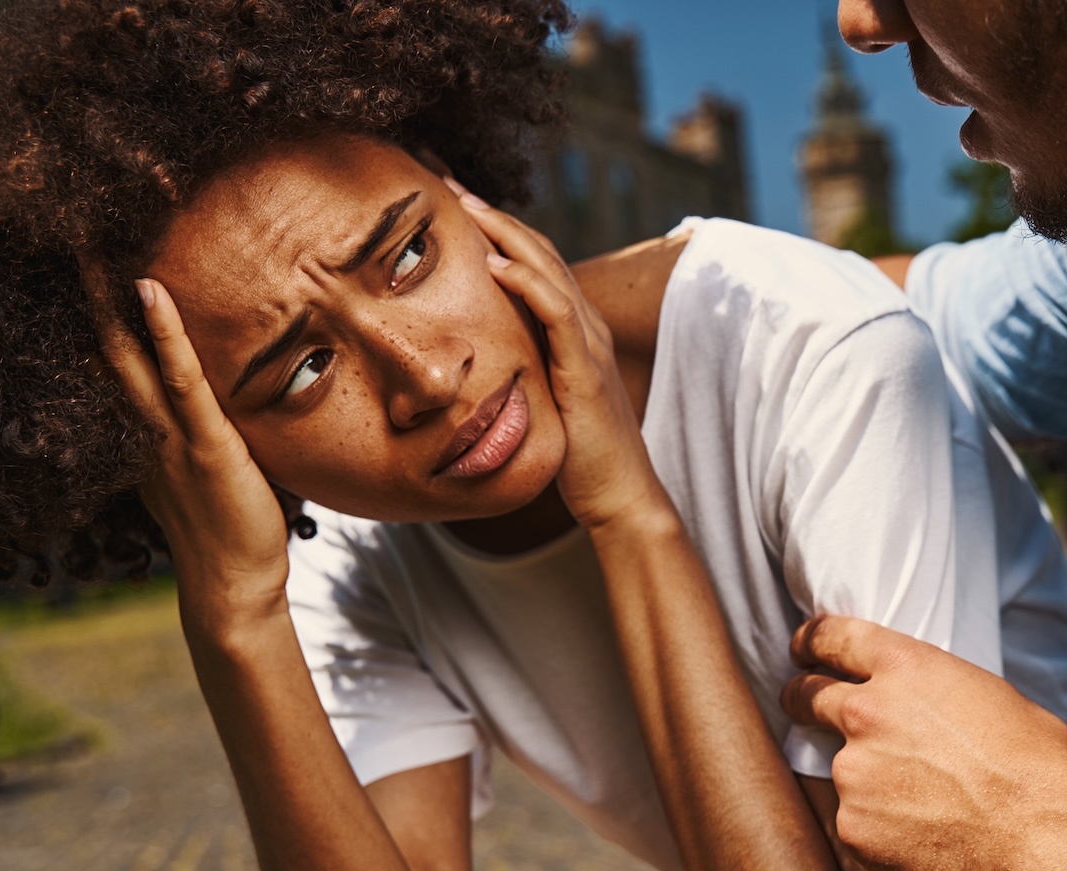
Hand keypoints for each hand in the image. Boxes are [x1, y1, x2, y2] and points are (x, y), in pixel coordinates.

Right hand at [89, 267, 290, 631]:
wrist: (233, 586)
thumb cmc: (233, 530)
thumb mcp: (212, 474)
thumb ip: (210, 437)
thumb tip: (236, 402)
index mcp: (148, 437)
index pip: (120, 369)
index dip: (101, 323)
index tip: (88, 276)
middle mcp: (148, 431)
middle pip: (109, 355)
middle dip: (89, 303)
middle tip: (71, 245)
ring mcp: (171, 437)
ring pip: (133, 358)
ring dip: (112, 303)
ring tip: (95, 249)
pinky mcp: (205, 445)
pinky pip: (181, 380)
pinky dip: (165, 335)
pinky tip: (150, 292)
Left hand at [444, 179, 666, 530]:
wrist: (620, 496)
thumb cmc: (578, 459)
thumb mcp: (540, 405)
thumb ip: (519, 376)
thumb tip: (475, 370)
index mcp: (574, 332)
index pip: (535, 263)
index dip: (497, 229)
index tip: (451, 204)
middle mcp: (586, 327)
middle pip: (539, 250)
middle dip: (493, 212)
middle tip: (447, 179)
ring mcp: (589, 345)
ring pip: (547, 269)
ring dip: (504, 231)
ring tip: (463, 202)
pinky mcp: (585, 370)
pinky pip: (556, 312)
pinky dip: (526, 282)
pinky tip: (493, 264)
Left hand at [781, 616, 1066, 870]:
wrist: (1048, 829)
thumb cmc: (1038, 762)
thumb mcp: (986, 696)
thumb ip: (929, 699)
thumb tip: (915, 717)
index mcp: (905, 667)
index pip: (832, 638)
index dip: (810, 642)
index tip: (801, 650)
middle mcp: (867, 712)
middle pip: (806, 697)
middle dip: (802, 702)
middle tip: (806, 711)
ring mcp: (854, 773)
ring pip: (843, 775)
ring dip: (868, 785)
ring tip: (925, 808)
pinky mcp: (854, 828)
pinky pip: (857, 826)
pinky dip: (881, 834)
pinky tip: (926, 841)